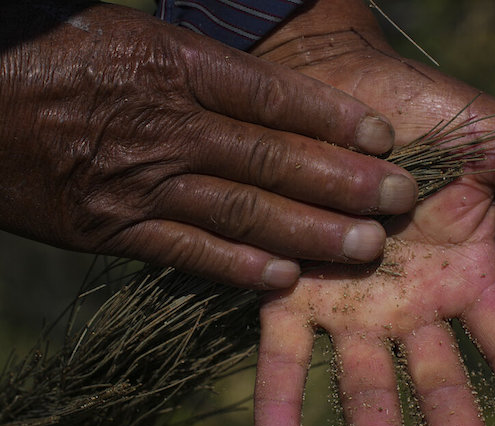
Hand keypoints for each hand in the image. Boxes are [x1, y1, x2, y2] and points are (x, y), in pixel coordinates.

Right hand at [0, 1, 417, 288]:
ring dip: (309, 233)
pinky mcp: (110, 229)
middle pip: (272, 159)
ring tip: (365, 247)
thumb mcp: (129, 33)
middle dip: (342, 181)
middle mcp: (163, 126)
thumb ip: (200, 62)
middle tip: (398, 199)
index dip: (332, 117)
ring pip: (242, 212)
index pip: (271, 95)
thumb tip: (266, 80)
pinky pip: (185, 252)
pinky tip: (284, 279)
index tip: (381, 135)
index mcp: (169, 65)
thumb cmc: (52, 53)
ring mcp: (138, 183)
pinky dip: (236, 268)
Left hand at [253, 1, 494, 425]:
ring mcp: (351, 302)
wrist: (332, 86)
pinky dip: (279, 400)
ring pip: (365, 379)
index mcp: (464, 269)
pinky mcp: (291, 290)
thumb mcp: (487, 136)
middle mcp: (409, 300)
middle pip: (437, 379)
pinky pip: (285, 353)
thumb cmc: (416, 106)